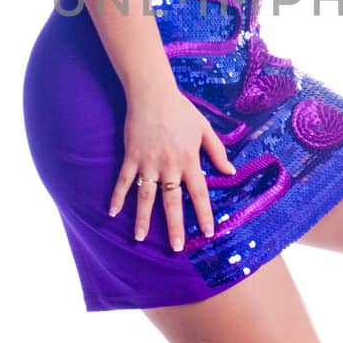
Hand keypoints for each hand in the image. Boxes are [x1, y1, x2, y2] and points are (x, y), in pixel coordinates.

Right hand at [108, 83, 235, 251]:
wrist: (153, 94)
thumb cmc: (181, 110)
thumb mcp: (204, 129)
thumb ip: (217, 151)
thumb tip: (230, 171)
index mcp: (189, 160)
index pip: (199, 193)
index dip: (204, 214)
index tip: (208, 233)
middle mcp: (169, 165)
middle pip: (172, 202)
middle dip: (175, 226)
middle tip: (175, 248)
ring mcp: (148, 162)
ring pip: (145, 196)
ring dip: (143, 218)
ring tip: (139, 238)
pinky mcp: (131, 156)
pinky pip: (123, 180)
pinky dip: (117, 196)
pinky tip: (112, 212)